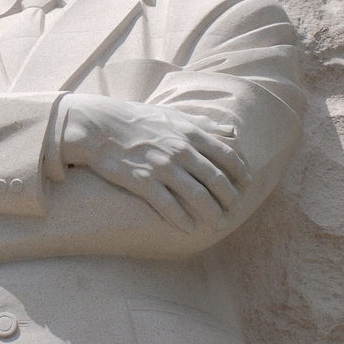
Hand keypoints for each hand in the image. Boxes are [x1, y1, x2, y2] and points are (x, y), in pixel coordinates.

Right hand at [61, 94, 249, 233]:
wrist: (98, 126)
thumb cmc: (135, 119)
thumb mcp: (171, 114)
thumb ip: (203, 123)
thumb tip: (232, 130)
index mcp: (189, 133)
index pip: (227, 156)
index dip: (241, 173)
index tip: (246, 184)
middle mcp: (180, 150)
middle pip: (217, 180)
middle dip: (231, 198)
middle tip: (235, 210)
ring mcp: (162, 167)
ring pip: (198, 196)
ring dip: (213, 213)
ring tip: (220, 224)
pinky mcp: (143, 181)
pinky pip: (168, 206)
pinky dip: (182, 219)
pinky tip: (190, 228)